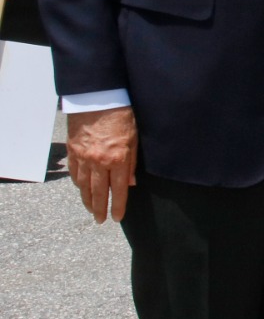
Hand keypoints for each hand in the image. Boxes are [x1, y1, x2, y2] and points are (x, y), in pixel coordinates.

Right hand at [66, 106, 137, 222]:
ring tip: (90, 209)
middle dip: (100, 209)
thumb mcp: (134, 138)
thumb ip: (131, 163)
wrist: (97, 98)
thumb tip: (130, 183)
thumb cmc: (121, 115)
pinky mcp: (73, 150)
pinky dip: (78, 183)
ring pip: (84, 185)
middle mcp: (99, 161)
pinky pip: (75, 172)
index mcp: (117, 159)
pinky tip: (81, 189)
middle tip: (100, 220)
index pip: (118, 190)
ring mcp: (83, 157)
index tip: (117, 218)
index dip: (118, 206)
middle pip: (98, 192)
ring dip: (87, 200)